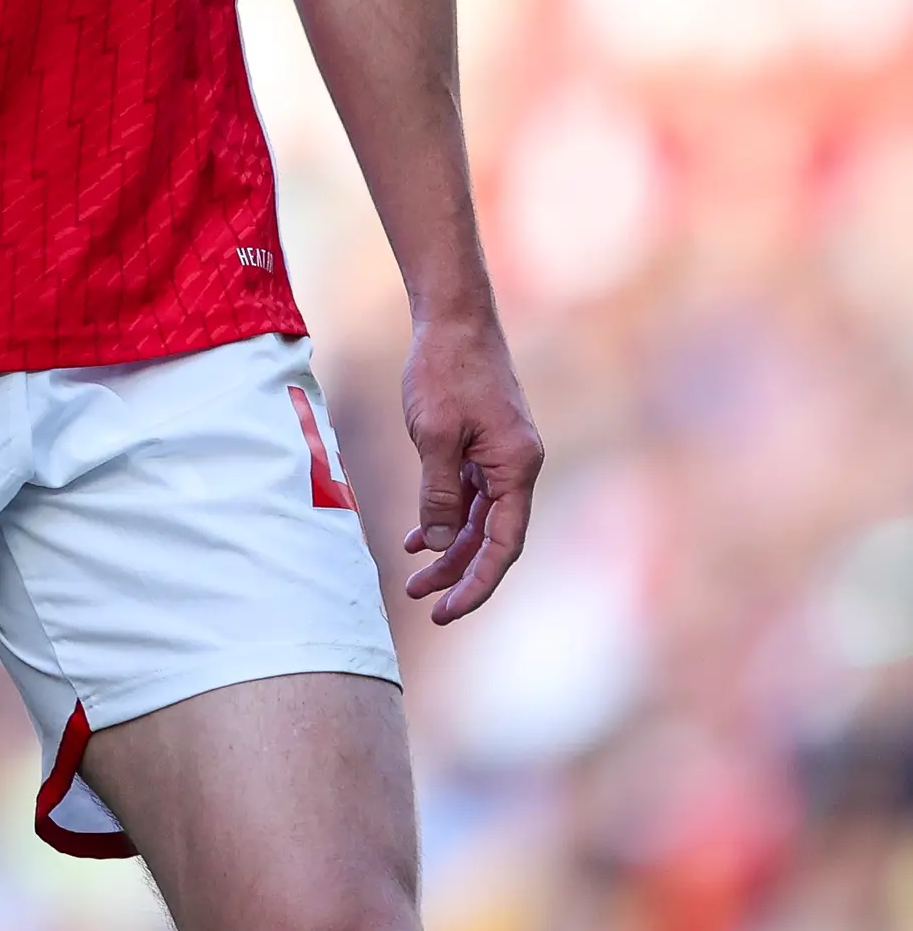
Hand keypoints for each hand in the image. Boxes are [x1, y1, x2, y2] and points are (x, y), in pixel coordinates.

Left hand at [400, 306, 539, 621]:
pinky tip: (418, 538)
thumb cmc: (444, 371)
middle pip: (493, 538)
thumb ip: (439, 493)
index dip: (478, 582)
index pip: (504, 545)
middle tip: (422, 602)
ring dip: (448, 549)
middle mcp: (518, 467)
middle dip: (458, 573)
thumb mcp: (434, 435)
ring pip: (479, 519)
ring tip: (413, 578)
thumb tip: (441, 544)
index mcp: (518, 468)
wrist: (453, 320)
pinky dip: (446, 517)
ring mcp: (502, 457)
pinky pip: (469, 496)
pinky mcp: (484, 446)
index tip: (448, 611)